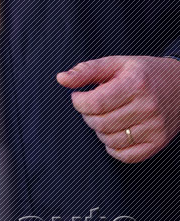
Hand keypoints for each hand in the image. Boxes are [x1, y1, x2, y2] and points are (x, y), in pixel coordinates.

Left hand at [57, 55, 179, 161]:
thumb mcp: (117, 64)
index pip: (94, 104)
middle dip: (88, 115)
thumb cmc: (146, 74)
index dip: (78, 102)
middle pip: (99, 123)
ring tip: (109, 116)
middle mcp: (148, 107)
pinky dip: (113, 147)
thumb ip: (87, 71)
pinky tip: (117, 132)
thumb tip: (61, 79)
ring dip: (100, 130)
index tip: (80, 97)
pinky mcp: (159, 142)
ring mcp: (155, 127)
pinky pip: (125, 156)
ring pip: (109, 140)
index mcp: (136, 85)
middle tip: (95, 106)